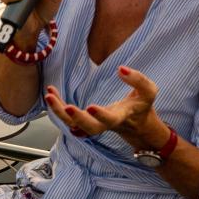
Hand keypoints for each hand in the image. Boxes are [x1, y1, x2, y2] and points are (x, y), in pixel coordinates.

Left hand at [44, 67, 169, 149]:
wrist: (136, 124)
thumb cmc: (141, 106)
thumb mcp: (148, 91)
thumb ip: (139, 80)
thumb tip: (121, 69)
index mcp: (121, 117)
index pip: (111, 119)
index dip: (101, 115)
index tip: (91, 107)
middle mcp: (105, 124)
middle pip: (90, 129)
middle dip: (78, 119)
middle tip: (67, 108)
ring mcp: (92, 124)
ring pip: (73, 125)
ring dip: (59, 112)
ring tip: (49, 96)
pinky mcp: (83, 121)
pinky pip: (67, 118)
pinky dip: (57, 107)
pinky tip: (50, 92)